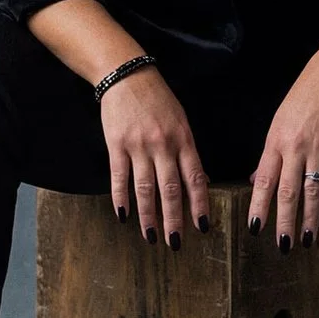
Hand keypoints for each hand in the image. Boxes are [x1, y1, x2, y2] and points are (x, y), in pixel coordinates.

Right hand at [98, 68, 209, 248]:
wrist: (127, 75)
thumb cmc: (158, 99)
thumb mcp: (181, 121)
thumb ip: (189, 152)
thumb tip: (202, 181)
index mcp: (183, 140)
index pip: (195, 178)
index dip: (199, 205)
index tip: (202, 227)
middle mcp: (163, 145)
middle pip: (170, 189)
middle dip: (174, 219)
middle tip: (176, 242)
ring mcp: (138, 145)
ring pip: (145, 188)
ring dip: (148, 216)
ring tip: (151, 236)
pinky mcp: (116, 144)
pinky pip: (119, 177)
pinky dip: (121, 198)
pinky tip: (123, 216)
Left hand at [249, 58, 318, 248]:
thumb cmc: (301, 101)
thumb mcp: (277, 125)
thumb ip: (269, 156)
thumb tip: (256, 180)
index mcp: (275, 143)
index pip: (264, 181)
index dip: (258, 206)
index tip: (254, 228)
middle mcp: (295, 148)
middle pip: (288, 191)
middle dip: (284, 221)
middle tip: (283, 245)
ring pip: (313, 190)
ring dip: (310, 218)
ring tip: (307, 240)